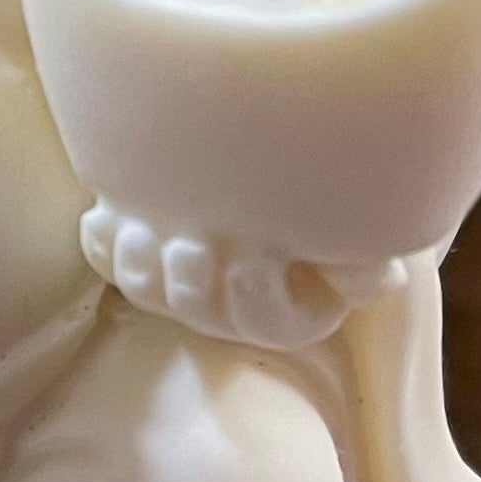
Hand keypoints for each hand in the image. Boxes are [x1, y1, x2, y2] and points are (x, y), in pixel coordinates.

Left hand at [80, 203, 401, 351]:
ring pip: (151, 293)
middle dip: (191, 285)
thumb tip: (380, 280)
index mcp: (291, 309)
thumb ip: (371, 255)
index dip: (255, 300)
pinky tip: (100, 216)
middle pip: (201, 312)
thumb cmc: (340, 196)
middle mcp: (230, 304)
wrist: (295, 157)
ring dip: (140, 267)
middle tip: (188, 244)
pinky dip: (102, 243)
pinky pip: (111, 263)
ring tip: (141, 231)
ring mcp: (183, 280)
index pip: (269, 324)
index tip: (250, 261)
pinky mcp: (147, 251)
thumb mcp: (369, 227)